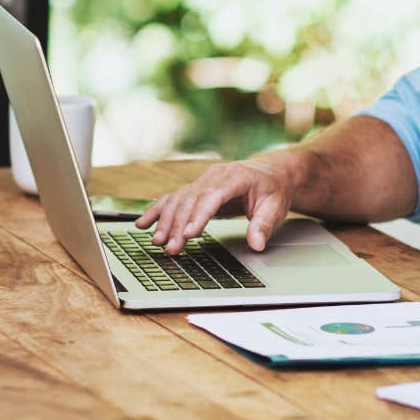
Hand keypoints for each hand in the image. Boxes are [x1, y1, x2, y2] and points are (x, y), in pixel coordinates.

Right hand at [134, 156, 294, 254]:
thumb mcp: (276, 206)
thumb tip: (257, 244)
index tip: (190, 234)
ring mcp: (204, 180)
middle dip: (180, 224)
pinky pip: (174, 197)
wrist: (271, 172)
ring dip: (166, 220)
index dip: (200, 214)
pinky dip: (158, 210)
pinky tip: (143, 223)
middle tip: (171, 247)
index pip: (214, 195)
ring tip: (157, 241)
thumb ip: (265, 224)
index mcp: (237, 176)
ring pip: (180, 198)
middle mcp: (217, 175)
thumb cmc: (273, 189)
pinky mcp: (197, 188)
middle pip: (192, 198)